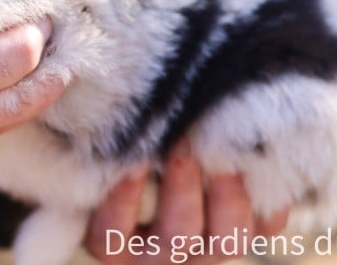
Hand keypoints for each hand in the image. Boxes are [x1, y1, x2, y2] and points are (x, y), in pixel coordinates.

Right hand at [85, 140, 288, 263]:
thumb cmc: (121, 134)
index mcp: (113, 240)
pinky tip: (256, 155)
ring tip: (222, 150)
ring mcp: (211, 245)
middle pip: (176, 243)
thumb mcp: (98, 139)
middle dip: (182, 194)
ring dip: (227, 197)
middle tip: (182, 146)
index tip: (132, 162)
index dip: (122, 205)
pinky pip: (269, 225)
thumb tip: (66, 88)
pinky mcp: (253, 228)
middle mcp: (163, 253)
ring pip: (227, 240)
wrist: (173, 132)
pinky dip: (268, 194)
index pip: (111, 238)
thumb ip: (92, 133)